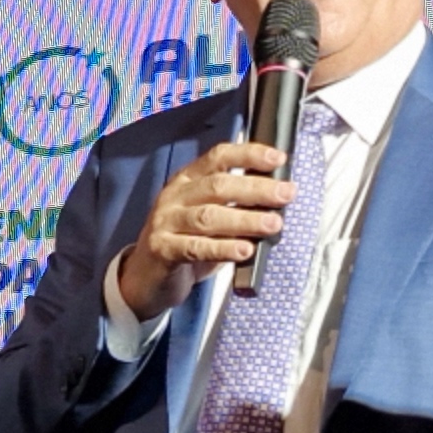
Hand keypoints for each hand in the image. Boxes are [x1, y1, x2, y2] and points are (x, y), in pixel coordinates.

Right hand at [111, 140, 298, 320]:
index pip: (218, 157)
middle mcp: (175, 196)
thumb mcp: (209, 217)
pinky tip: (244, 250)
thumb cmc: (186, 243)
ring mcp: (165, 222)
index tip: (278, 158)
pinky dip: (222, 248)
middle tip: (286, 194)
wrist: (146, 277)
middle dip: (256, 189)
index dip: (249, 155)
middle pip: (218, 186)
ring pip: (208, 216)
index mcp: (188, 180)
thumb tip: (278, 198)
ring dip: (245, 219)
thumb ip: (236, 205)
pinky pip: (195, 248)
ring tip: (273, 224)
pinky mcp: (162, 249)